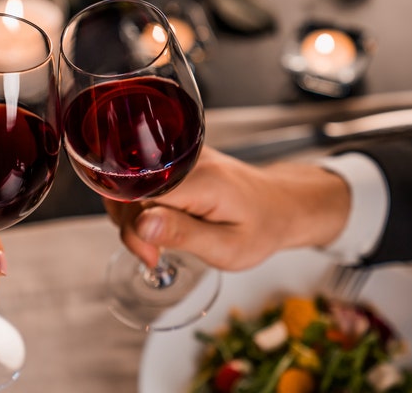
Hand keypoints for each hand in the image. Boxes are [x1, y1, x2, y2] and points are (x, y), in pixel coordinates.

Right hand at [104, 146, 350, 270]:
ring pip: (131, 182)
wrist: (282, 204)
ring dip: (132, 216)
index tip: (151, 255)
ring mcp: (182, 155)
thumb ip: (182, 234)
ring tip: (156, 241)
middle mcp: (188, 159)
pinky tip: (158, 224)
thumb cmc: (261, 228)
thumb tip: (140, 225)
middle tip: (153, 254)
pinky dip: (141, 204)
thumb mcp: (227, 247)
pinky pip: (144, 179)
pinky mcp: (178, 158)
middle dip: (129, 225)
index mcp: (201, 180)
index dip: (134, 228)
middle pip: (129, 186)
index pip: (140, 194)